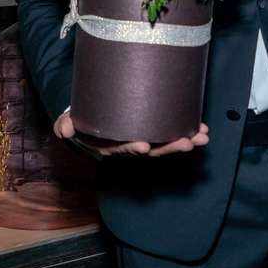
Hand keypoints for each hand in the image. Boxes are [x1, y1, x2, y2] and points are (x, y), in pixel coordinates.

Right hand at [53, 111, 209, 156]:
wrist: (91, 119)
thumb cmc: (81, 120)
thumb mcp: (68, 122)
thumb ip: (65, 125)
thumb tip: (65, 127)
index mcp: (110, 145)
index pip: (121, 149)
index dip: (132, 148)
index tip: (144, 146)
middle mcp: (129, 145)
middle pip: (151, 149)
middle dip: (170, 147)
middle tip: (188, 143)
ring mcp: (144, 137)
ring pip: (166, 143)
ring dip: (185, 141)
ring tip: (203, 137)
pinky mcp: (154, 129)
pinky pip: (171, 132)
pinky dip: (187, 131)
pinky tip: (202, 129)